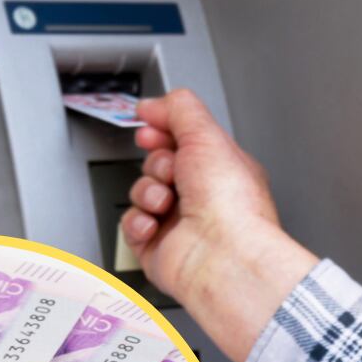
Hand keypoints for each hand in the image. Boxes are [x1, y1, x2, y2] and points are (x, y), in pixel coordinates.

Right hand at [123, 89, 317, 361]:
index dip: (163, 129)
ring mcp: (179, 221)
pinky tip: (155, 225)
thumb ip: (180, 109)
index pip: (184, 139)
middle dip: (157, 162)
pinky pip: (131, 223)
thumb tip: (154, 104)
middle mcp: (202, 194)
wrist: (223, 257)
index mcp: (220, 167)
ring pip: (141, 191)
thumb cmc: (231, 206)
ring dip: (148, 192)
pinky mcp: (158, 245)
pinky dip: (138, 221)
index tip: (150, 126)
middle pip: (158, 162)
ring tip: (166, 203)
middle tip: (170, 171)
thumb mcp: (207, 135)